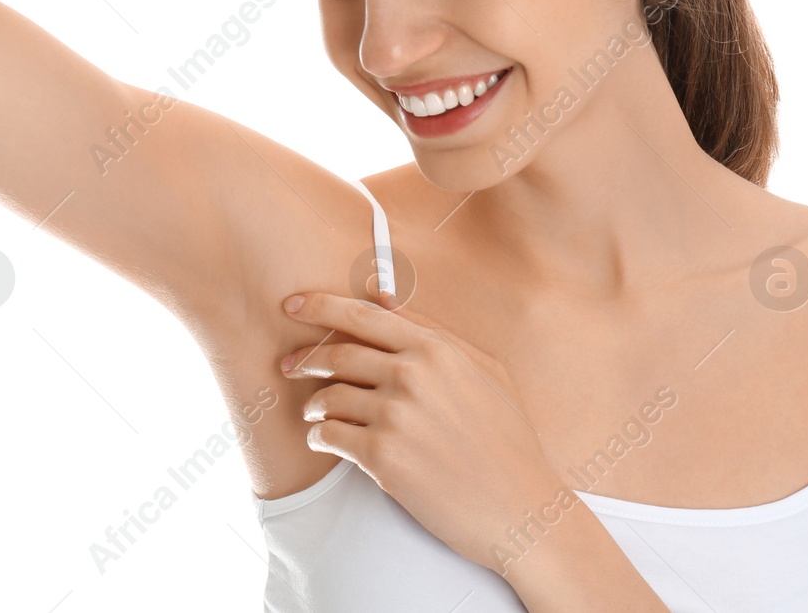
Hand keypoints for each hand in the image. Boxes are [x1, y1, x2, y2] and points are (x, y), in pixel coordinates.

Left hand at [278, 290, 569, 574]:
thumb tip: (384, 299)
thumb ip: (436, 333)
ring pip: (327, 397)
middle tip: (288, 366)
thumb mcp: (485, 372)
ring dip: (312, 404)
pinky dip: (318, 437)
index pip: (362, 315)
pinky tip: (324, 441)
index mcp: (436, 350)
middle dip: (304, 359)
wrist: (520, 508)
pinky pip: (328, 436)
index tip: (293, 304)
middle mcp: (412, 376)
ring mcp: (396, 416)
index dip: (319, 305)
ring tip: (314, 412)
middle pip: (336, 354)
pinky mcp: (382, 457)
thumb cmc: (507, 441)